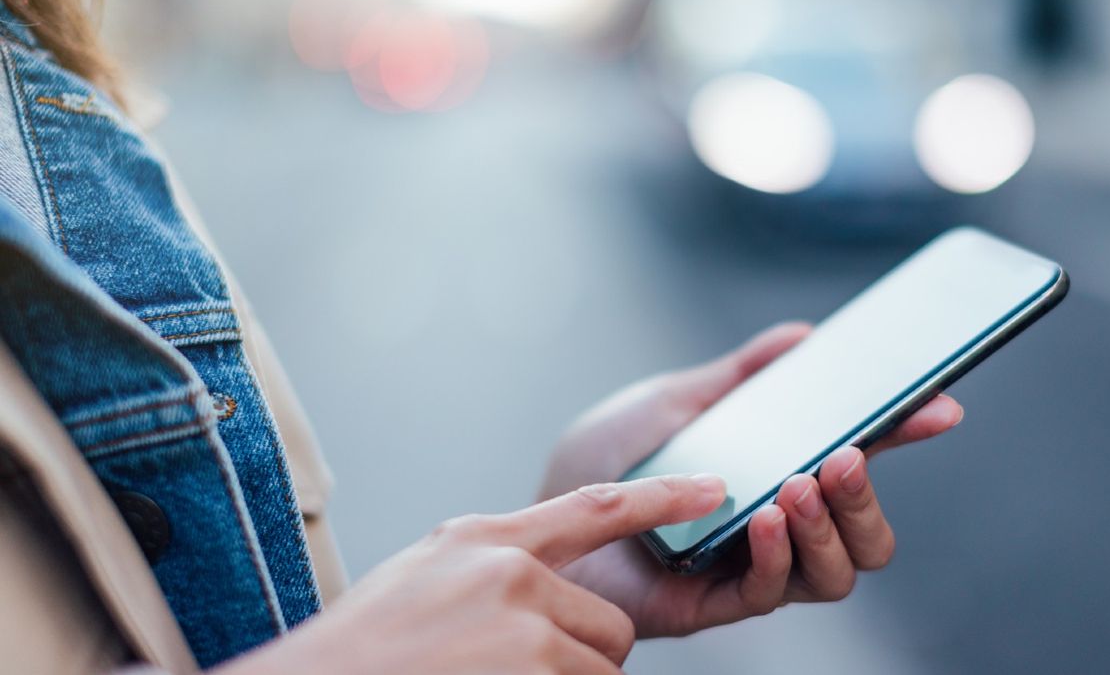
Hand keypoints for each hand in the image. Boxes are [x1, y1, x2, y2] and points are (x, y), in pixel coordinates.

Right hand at [216, 475, 726, 674]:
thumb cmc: (359, 650)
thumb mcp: (423, 578)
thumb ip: (489, 566)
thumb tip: (547, 583)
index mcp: (482, 539)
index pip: (594, 507)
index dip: (662, 497)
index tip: (716, 487)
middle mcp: (508, 571)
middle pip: (610, 624)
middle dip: (585, 659)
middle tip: (521, 673)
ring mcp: (521, 624)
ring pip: (598, 669)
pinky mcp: (533, 668)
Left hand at [540, 322, 964, 637]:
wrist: (544, 508)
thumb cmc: (610, 455)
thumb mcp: (677, 400)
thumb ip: (739, 375)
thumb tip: (803, 337)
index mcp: (779, 472)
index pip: (860, 460)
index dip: (905, 435)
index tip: (941, 406)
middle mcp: (780, 526)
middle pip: (868, 534)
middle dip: (870, 497)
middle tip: (845, 456)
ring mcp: (751, 567)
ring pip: (838, 572)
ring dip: (832, 527)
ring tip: (800, 483)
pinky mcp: (713, 601)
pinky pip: (770, 593)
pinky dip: (779, 555)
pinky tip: (764, 517)